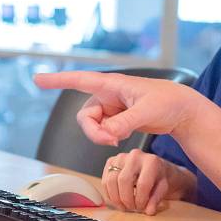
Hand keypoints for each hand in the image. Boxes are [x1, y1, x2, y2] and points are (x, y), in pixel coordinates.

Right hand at [34, 71, 206, 145]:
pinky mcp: (117, 118)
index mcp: (114, 84)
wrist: (183, 110)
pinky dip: (108, 137)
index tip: (37, 79)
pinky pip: (102, 130)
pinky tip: (123, 137)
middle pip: (85, 115)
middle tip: (111, 141)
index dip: (58, 80)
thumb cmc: (168, 102)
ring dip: (101, 136)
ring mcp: (112, 107)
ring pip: (92, 125)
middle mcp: (109, 94)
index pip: (80, 80)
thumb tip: (107, 134)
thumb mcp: (147, 112)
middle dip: (93, 131)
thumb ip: (125, 123)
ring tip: (120, 139)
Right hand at [102, 149, 193, 214]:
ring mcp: (121, 157)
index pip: (143, 183)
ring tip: (124, 206)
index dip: (141, 200)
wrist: (153, 167)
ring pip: (111, 181)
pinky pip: (105, 181)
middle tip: (132, 208)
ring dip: (116, 198)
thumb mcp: (162, 188)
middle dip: (126, 199)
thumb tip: (149, 210)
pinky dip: (109, 194)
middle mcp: (135, 156)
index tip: (142, 208)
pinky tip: (117, 199)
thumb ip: (156, 199)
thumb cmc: (158, 177)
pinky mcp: (111, 161)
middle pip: (124, 180)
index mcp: (151, 161)